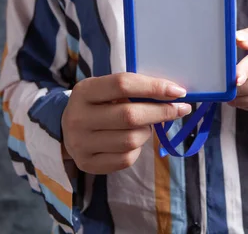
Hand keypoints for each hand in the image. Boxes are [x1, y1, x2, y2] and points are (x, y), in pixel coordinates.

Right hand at [61, 73, 191, 173]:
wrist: (67, 129)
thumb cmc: (99, 104)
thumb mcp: (107, 90)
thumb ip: (135, 90)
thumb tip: (174, 94)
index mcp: (84, 91)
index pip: (123, 84)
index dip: (154, 87)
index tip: (179, 91)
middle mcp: (78, 117)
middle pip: (130, 115)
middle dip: (161, 112)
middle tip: (180, 109)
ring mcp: (80, 143)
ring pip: (131, 140)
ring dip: (147, 132)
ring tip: (145, 126)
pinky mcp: (87, 164)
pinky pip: (126, 159)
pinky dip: (137, 149)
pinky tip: (134, 141)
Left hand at [230, 17, 247, 112]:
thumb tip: (237, 39)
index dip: (244, 71)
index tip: (235, 78)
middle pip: (244, 87)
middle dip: (228, 81)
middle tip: (224, 70)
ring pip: (241, 100)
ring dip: (233, 91)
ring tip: (239, 75)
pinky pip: (246, 106)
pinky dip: (242, 98)